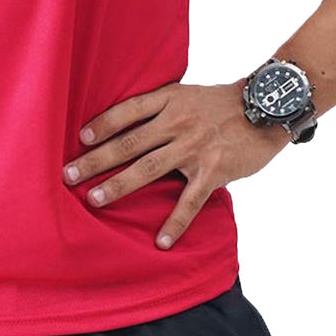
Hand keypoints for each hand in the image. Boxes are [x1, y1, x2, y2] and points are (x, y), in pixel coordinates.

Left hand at [62, 78, 289, 248]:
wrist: (266, 108)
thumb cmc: (220, 103)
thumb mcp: (186, 94)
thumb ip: (159, 108)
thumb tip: (124, 125)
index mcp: (169, 100)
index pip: (128, 111)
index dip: (102, 124)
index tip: (80, 138)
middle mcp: (178, 122)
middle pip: (129, 143)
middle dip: (96, 160)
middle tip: (69, 175)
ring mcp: (195, 147)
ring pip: (149, 169)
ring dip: (119, 186)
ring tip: (95, 200)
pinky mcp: (214, 171)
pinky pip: (189, 201)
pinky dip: (174, 223)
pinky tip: (160, 242)